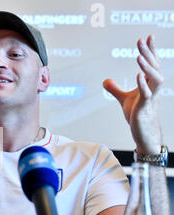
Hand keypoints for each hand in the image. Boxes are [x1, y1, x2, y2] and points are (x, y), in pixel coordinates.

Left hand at [103, 35, 163, 154]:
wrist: (144, 132)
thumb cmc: (138, 115)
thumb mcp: (124, 99)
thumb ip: (115, 89)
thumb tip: (105, 80)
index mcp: (149, 84)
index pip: (152, 63)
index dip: (151, 50)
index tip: (148, 36)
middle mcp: (154, 88)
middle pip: (154, 67)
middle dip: (148, 53)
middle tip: (140, 40)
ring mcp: (151, 97)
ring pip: (156, 79)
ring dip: (147, 67)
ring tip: (138, 57)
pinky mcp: (145, 107)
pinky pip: (147, 94)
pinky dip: (143, 84)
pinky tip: (138, 75)